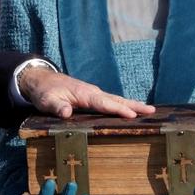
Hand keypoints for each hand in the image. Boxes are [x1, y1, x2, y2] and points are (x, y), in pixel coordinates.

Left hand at [19, 67, 154, 118]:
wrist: (41, 79)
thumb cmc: (44, 91)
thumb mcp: (47, 101)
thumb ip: (56, 107)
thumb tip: (66, 113)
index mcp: (84, 94)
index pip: (104, 103)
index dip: (118, 110)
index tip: (133, 115)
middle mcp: (92, 92)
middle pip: (116, 100)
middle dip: (134, 106)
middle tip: (152, 111)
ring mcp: (93, 94)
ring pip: (116, 100)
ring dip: (132, 105)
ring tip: (149, 110)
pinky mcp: (92, 97)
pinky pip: (111, 101)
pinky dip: (123, 105)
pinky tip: (131, 111)